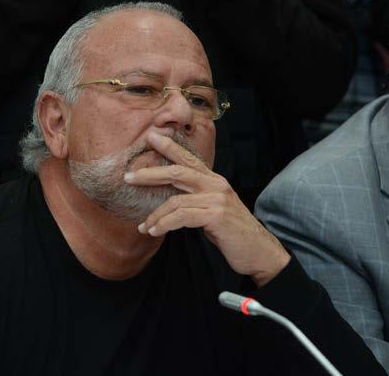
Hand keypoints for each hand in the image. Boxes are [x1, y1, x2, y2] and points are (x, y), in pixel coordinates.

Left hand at [125, 132, 289, 286]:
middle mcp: (216, 185)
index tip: (152, 136)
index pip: (188, 160)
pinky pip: (182, 216)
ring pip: (176, 199)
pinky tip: (155, 231)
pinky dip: (165, 224)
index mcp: (214, 181)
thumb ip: (196, 200)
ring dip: (155, 215)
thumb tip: (172, 202)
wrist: (259, 252)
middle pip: (177, 172)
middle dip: (150, 174)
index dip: (170, 146)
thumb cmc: (233, 233)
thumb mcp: (213, 210)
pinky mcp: (216, 215)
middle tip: (128, 177)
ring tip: (143, 226)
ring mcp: (217, 199)